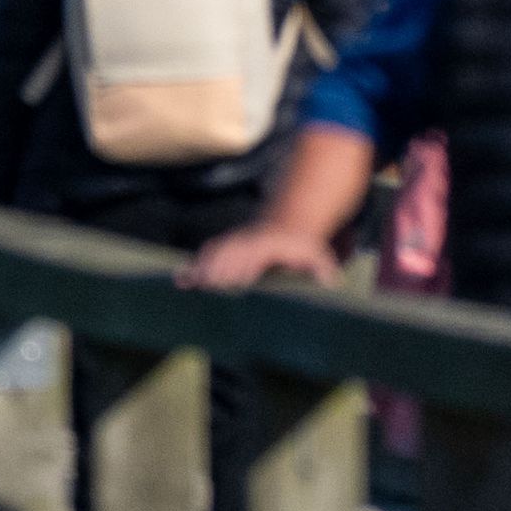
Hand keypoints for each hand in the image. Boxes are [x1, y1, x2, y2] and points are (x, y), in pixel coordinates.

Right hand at [181, 220, 340, 291]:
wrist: (285, 228)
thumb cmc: (301, 249)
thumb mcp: (316, 255)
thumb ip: (322, 268)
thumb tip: (331, 281)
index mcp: (266, 244)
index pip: (253, 254)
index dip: (247, 265)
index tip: (240, 279)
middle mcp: (246, 243)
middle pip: (228, 253)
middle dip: (218, 266)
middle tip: (205, 282)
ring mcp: (233, 246)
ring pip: (213, 254)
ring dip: (201, 267)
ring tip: (187, 282)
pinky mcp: (225, 251)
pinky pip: (205, 257)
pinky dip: (192, 268)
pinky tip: (180, 280)